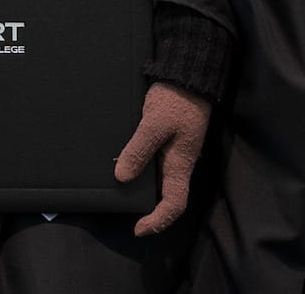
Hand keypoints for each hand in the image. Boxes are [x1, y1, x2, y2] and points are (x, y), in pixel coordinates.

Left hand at [115, 83, 211, 236]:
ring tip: (118, 190)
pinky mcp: (166, 141)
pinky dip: (139, 170)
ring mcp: (173, 152)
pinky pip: (153, 163)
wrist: (186, 75)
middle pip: (166, 196)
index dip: (158, 221)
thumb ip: (139, 150)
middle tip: (123, 210)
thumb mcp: (155, 124)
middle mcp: (178, 163)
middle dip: (147, 209)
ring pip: (158, 181)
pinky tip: (123, 165)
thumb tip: (121, 177)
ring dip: (141, 189)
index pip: (174, 204)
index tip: (137, 228)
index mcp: (180, 164)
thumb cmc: (175, 100)